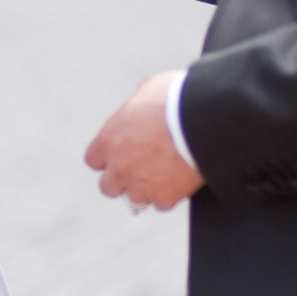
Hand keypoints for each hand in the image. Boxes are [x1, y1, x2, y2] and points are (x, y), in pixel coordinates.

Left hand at [84, 71, 204, 210]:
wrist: (203, 118)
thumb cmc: (176, 98)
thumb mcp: (148, 91)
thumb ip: (136, 109)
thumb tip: (140, 111)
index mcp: (109, 140)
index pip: (94, 160)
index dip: (108, 159)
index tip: (120, 156)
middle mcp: (119, 166)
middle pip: (108, 187)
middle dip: (122, 181)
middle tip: (140, 172)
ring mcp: (140, 184)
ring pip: (136, 199)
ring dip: (147, 190)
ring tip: (164, 176)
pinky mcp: (164, 196)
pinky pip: (162, 204)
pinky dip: (171, 195)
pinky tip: (181, 181)